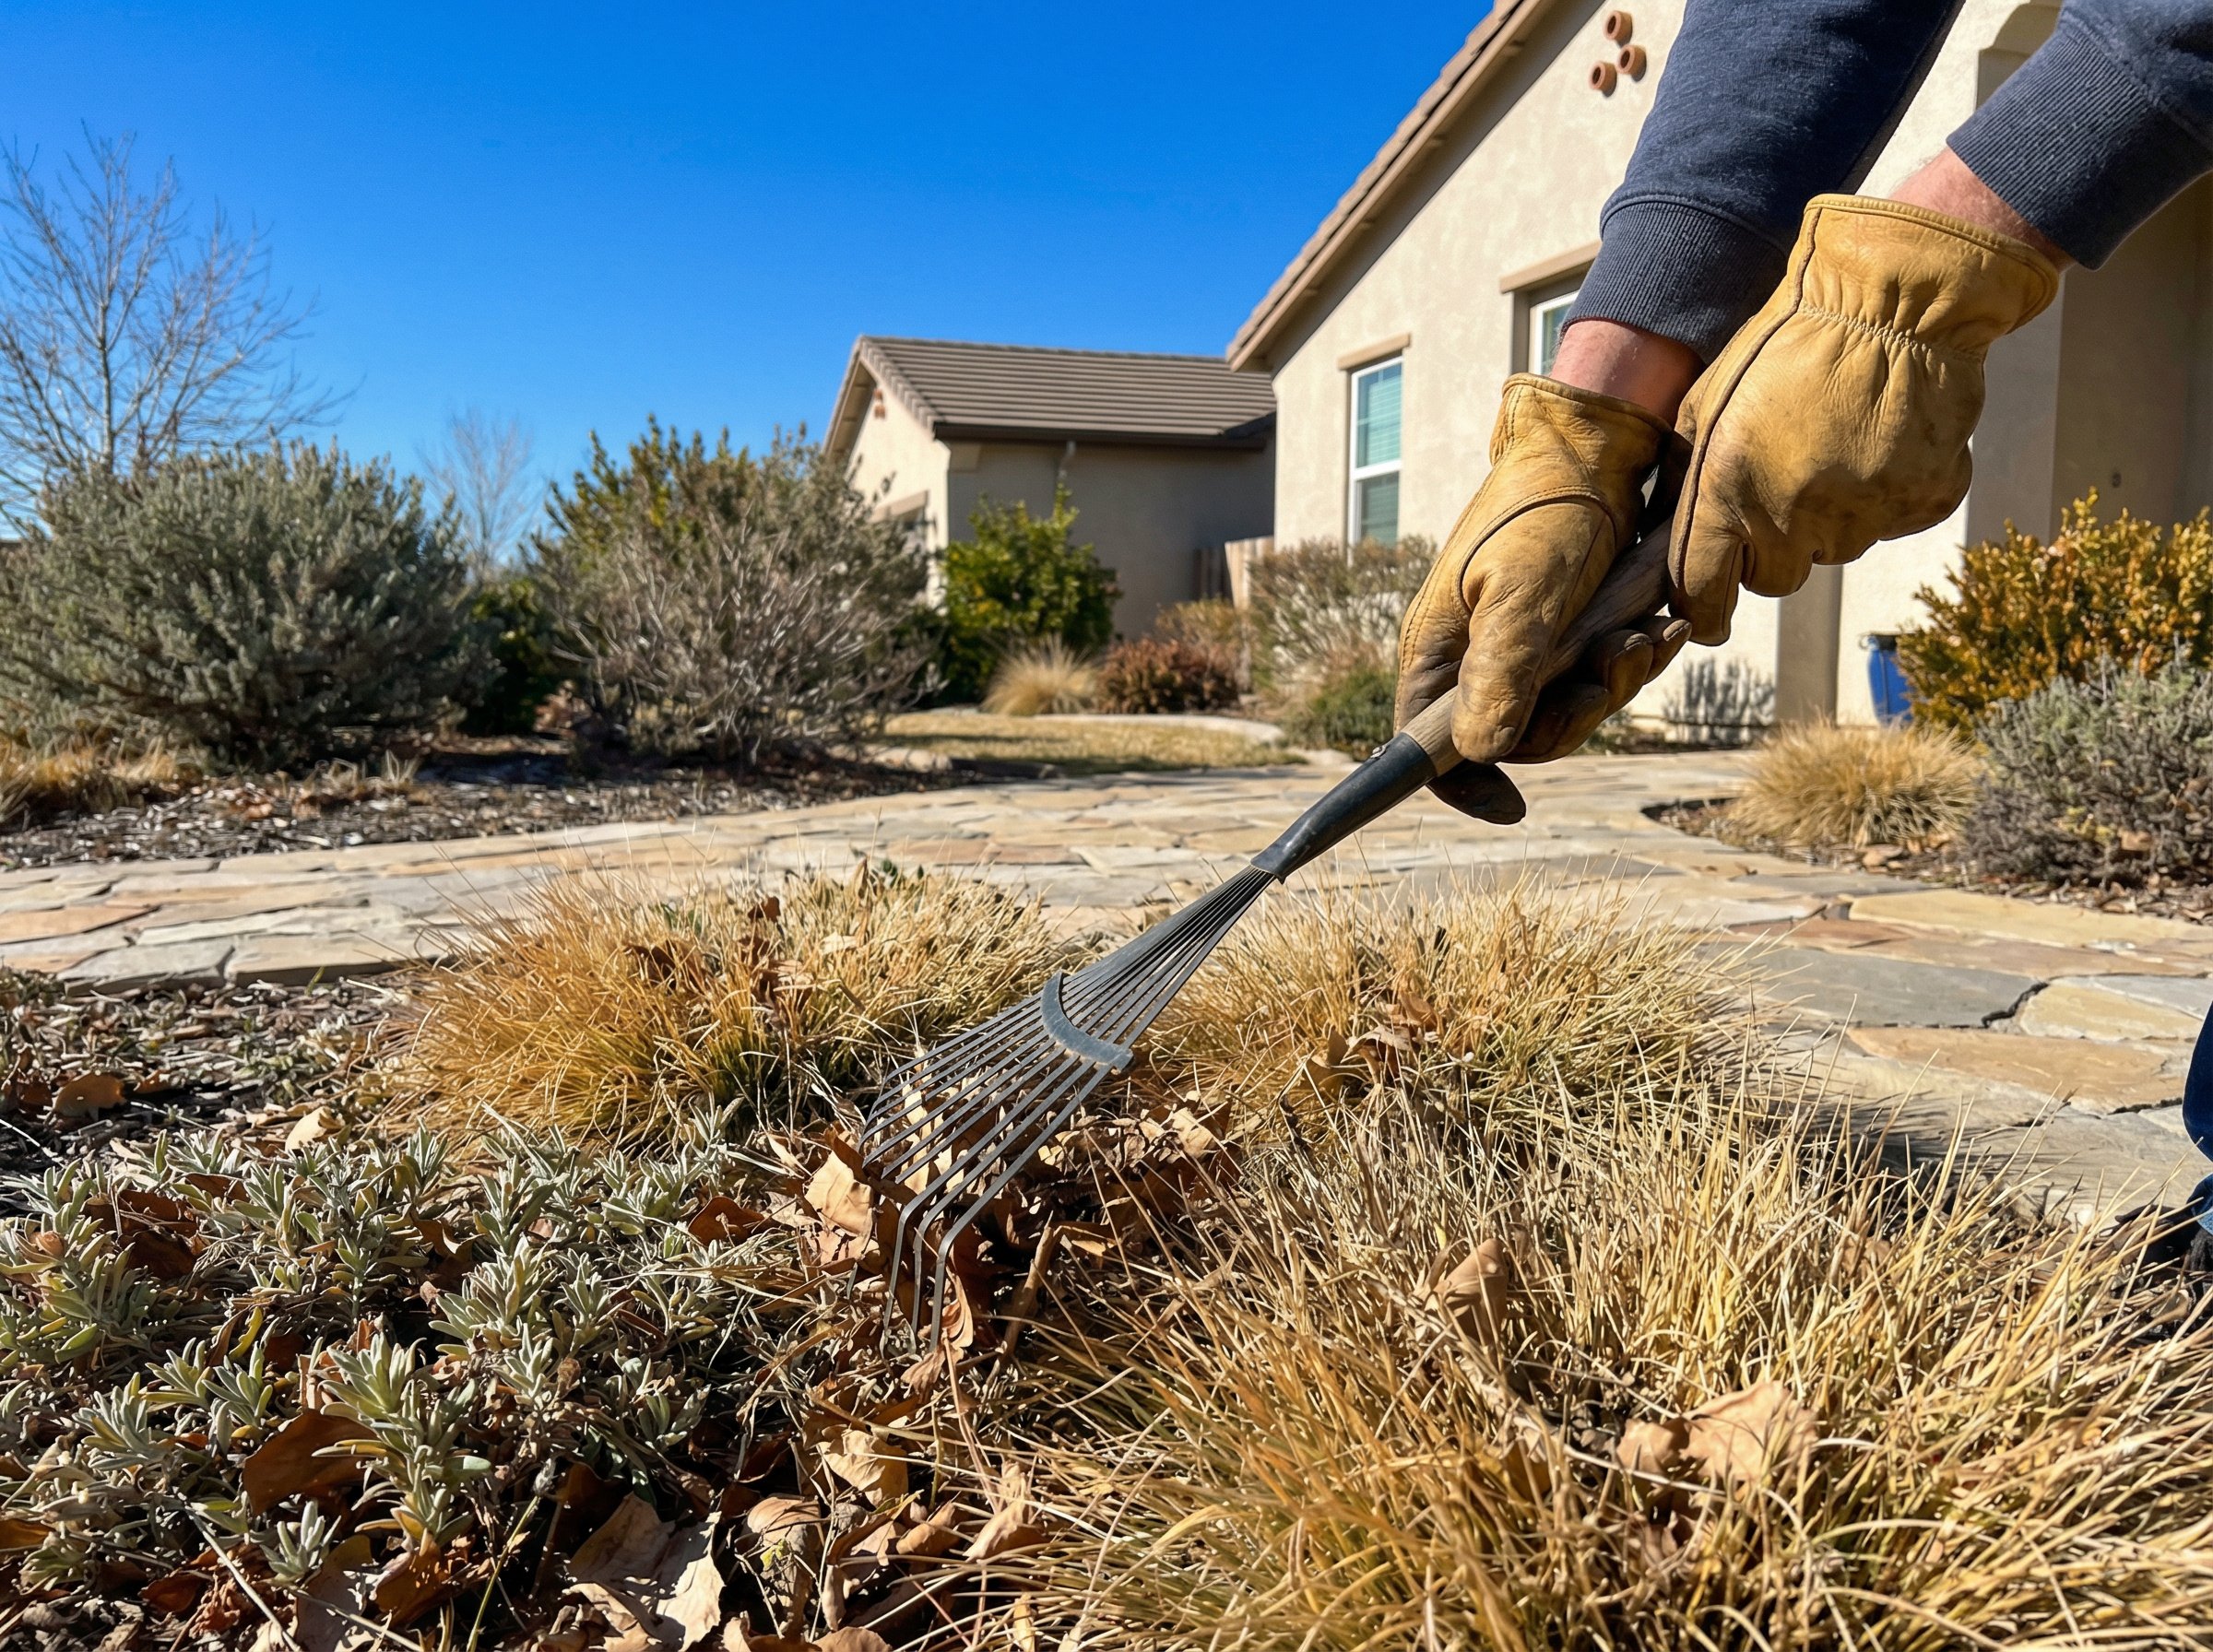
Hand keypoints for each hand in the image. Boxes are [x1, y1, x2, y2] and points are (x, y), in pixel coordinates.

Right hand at [1397, 374, 1678, 818]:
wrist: (1599, 444)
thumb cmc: (1547, 507)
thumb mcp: (1523, 590)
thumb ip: (1503, 670)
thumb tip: (1482, 752)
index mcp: (1440, 653)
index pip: (1429, 749)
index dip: (1464, 787)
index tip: (1512, 806)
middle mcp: (1475, 660)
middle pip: (1520, 738)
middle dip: (1578, 712)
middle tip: (1618, 659)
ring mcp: (1524, 649)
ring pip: (1571, 710)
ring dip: (1617, 681)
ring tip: (1649, 631)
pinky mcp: (1569, 634)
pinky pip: (1600, 679)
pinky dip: (1633, 660)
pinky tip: (1661, 625)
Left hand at [1670, 192, 2057, 642]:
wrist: (1891, 300)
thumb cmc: (1784, 345)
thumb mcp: (1705, 404)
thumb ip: (1685, 480)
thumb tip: (1664, 539)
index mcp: (1725, 494)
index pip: (1702, 593)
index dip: (1705, 610)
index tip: (1709, 614)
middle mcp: (1791, 517)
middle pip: (1774, 579)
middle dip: (1770, 549)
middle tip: (1781, 489)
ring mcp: (1863, 515)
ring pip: (1832, 551)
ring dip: (1827, 518)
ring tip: (1833, 448)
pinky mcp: (1922, 502)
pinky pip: (1891, 522)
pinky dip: (1885, 495)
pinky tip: (1879, 444)